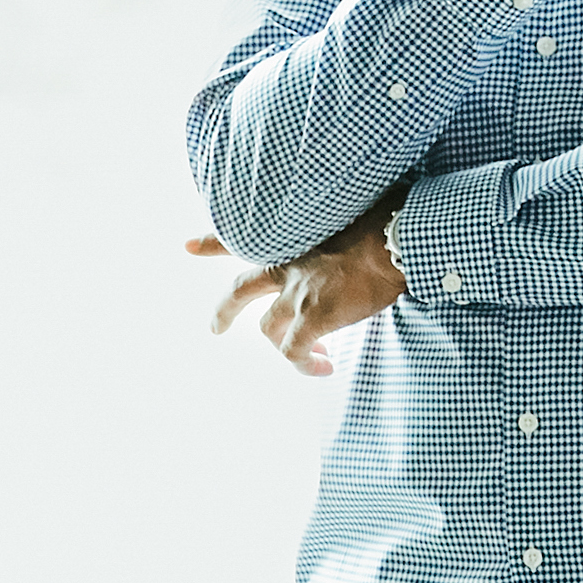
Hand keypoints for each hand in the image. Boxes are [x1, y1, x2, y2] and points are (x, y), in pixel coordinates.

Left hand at [194, 195, 408, 375]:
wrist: (394, 241)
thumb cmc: (386, 221)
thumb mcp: (350, 214)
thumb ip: (341, 227)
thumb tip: (364, 228)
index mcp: (293, 239)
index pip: (242, 237)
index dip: (213, 242)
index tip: (188, 246)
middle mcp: (286, 267)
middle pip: (240, 291)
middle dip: (224, 311)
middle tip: (215, 328)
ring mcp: (296, 294)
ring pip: (269, 330)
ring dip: (283, 347)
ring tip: (310, 357)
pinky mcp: (312, 318)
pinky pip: (294, 351)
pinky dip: (305, 364)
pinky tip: (324, 368)